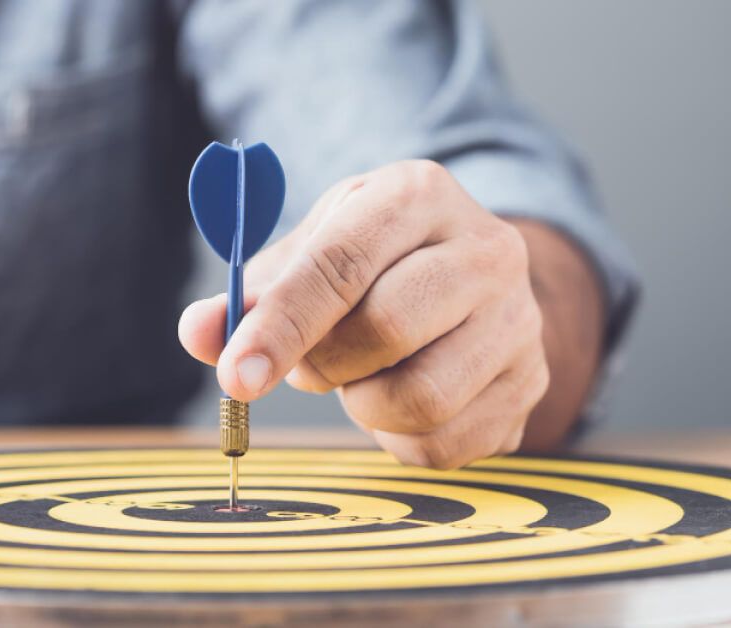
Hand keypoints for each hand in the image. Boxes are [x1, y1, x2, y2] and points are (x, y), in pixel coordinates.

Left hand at [179, 160, 549, 468]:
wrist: (477, 276)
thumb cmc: (379, 260)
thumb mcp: (316, 248)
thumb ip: (255, 293)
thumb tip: (198, 333)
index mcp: (420, 195)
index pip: (342, 263)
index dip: (281, 324)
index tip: (234, 374)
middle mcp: (487, 250)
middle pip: (386, 329)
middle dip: (325, 363)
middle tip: (313, 363)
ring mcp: (519, 320)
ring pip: (421, 397)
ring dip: (364, 404)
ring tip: (363, 376)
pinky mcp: (531, 383)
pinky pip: (446, 444)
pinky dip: (399, 438)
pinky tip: (398, 400)